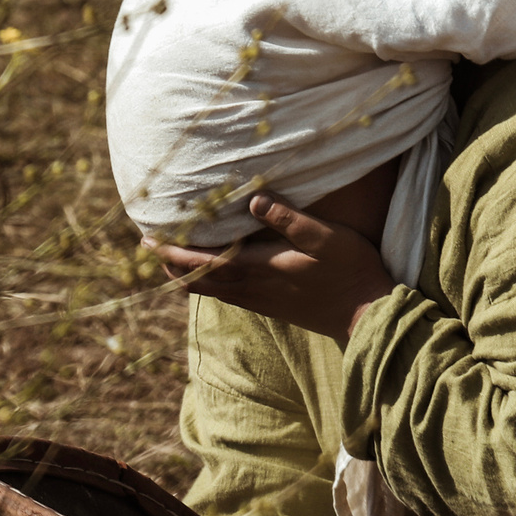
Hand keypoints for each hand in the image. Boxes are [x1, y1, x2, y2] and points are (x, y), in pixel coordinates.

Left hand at [154, 192, 396, 341]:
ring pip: (209, 291)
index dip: (173, 250)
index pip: (204, 261)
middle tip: (149, 246)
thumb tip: (253, 200)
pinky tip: (209, 274)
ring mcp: (260, 301)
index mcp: (259, 269)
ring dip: (185, 275)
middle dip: (170, 264)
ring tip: (169, 258)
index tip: (148, 238)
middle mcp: (252, 289)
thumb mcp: (325, 237)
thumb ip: (289, 219)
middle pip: (197, 280)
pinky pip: (226, 296)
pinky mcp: (269, 307)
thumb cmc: (350, 270)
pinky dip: (207, 284)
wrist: (367, 315)